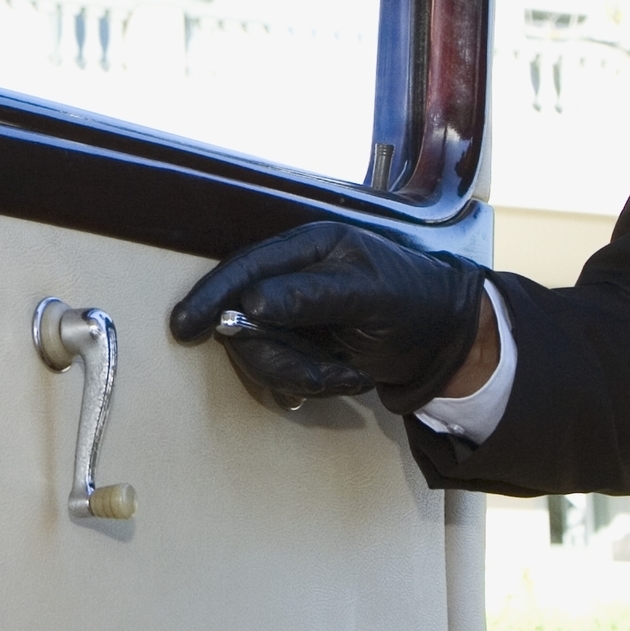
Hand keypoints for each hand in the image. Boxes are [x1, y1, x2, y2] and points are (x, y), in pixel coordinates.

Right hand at [170, 220, 486, 407]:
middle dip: (279, 358)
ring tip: (347, 376)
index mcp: (308, 248)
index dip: (212, 297)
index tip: (184, 328)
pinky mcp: (301, 342)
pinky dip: (313, 383)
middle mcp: (293, 277)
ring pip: (263, 352)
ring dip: (302, 375)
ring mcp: (295, 312)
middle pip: (246, 321)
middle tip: (320, 380)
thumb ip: (312, 297)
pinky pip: (283, 370)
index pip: (245, 268)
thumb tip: (252, 303)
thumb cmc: (414, 302)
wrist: (444, 339)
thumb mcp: (370, 296)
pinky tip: (346, 376)